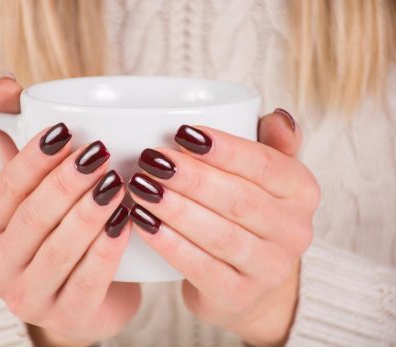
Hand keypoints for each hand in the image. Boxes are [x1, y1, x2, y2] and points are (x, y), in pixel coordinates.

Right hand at [0, 75, 140, 346]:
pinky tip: (126, 222)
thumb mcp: (33, 186)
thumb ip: (16, 137)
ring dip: (90, 212)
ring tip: (118, 182)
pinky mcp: (65, 317)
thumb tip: (4, 82)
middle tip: (100, 153)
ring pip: (60, 248)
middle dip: (66, 182)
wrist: (83, 294)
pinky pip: (88, 280)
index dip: (35, 158)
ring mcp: (27, 298)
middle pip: (33, 218)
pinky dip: (107, 248)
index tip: (67, 130)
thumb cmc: (55, 230)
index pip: (5, 188)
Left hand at [127, 110, 319, 345]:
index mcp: (303, 192)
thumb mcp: (269, 178)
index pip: (265, 165)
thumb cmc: (252, 215)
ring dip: (175, 208)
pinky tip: (143, 223)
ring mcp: (269, 268)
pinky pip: (201, 268)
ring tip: (141, 186)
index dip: (223, 149)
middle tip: (151, 160)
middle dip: (191, 178)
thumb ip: (273, 145)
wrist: (253, 281)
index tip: (181, 133)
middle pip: (238, 200)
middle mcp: (294, 231)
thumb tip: (277, 116)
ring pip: (219, 234)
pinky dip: (170, 244)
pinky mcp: (237, 296)